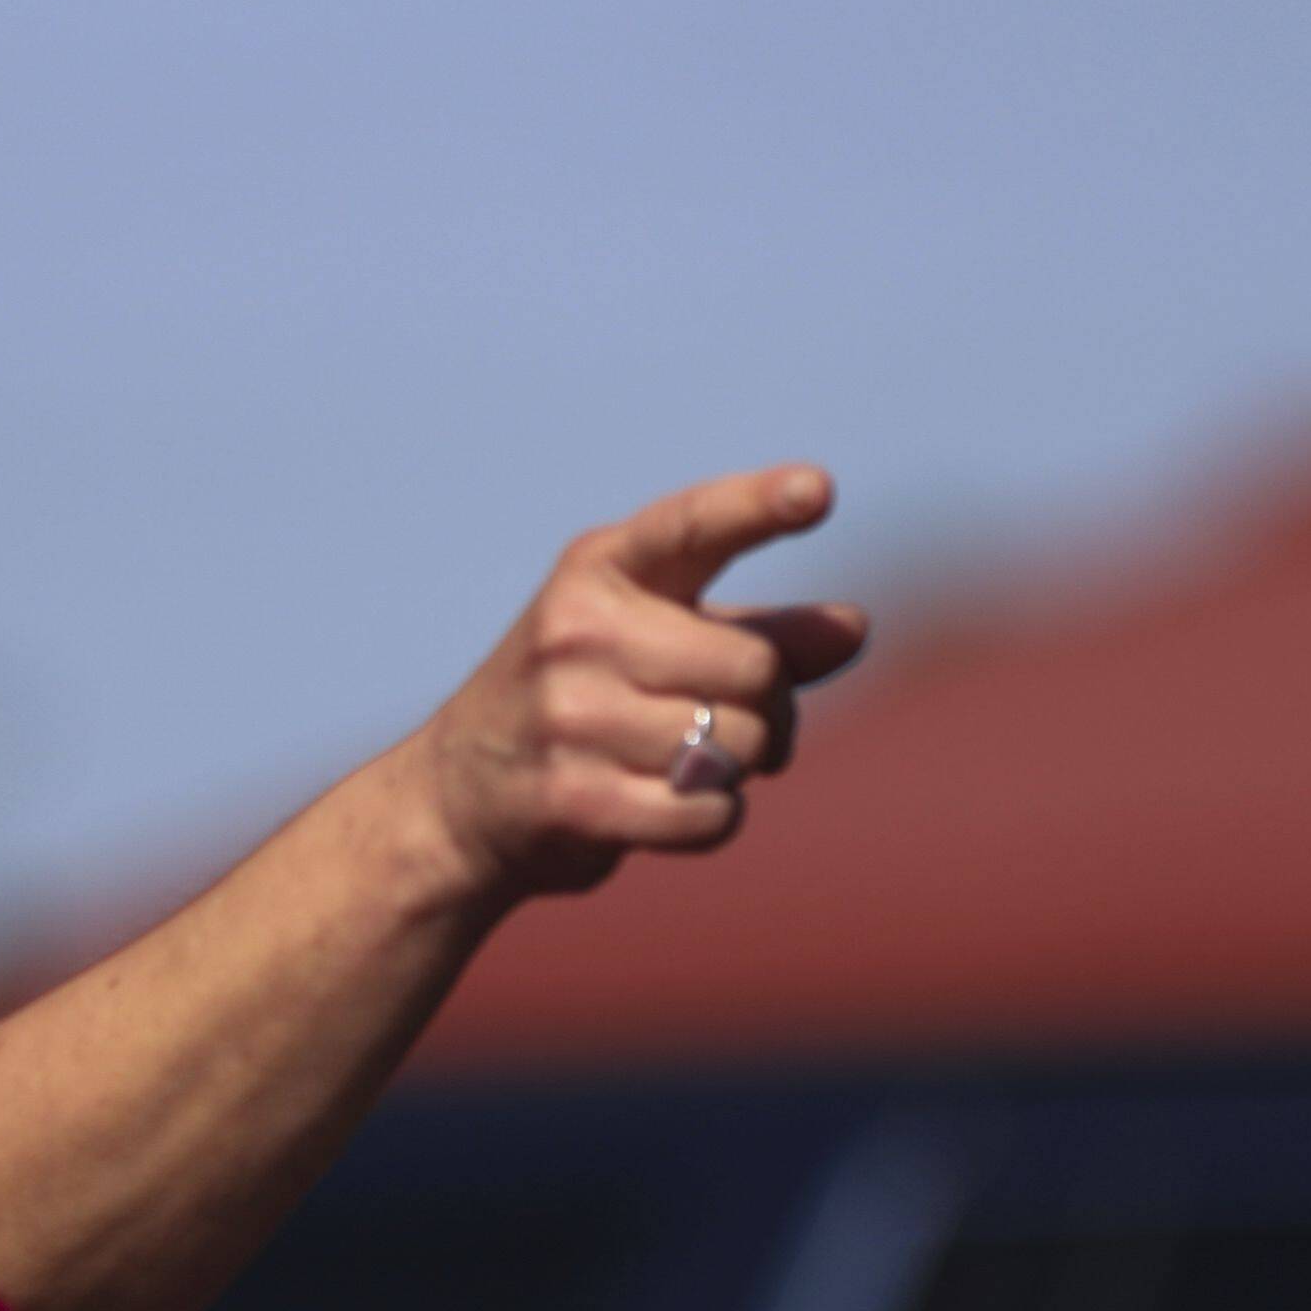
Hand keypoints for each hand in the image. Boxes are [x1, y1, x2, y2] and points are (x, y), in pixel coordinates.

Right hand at [408, 462, 866, 904]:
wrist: (456, 797)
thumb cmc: (581, 703)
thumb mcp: (657, 642)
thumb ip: (760, 631)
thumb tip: (855, 629)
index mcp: (602, 569)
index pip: (694, 526)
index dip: (760, 507)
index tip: (818, 490)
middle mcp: (578, 629)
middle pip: (756, 670)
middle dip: (769, 709)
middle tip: (729, 723)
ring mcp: (568, 714)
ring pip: (738, 746)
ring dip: (736, 769)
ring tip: (680, 765)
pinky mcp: (570, 797)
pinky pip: (709, 814)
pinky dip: (713, 820)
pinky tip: (668, 809)